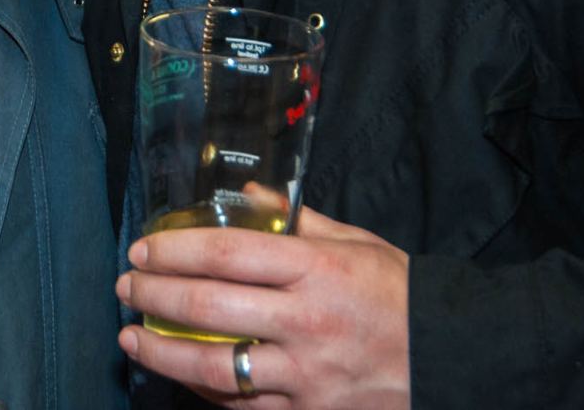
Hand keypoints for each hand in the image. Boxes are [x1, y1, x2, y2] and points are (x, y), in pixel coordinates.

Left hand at [116, 207, 410, 407]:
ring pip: (215, 368)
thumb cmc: (399, 295)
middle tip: (126, 287)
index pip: (226, 254)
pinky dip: (205, 389)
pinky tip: (181, 373)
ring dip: (162, 353)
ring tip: (131, 337)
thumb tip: (246, 195)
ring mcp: (307, 376)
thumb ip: (296, 220)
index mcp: (316, 270)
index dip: (174, 250)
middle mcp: (307, 323)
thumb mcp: (355, 243)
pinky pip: (243, 406)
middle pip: (209, 309)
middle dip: (155, 297)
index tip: (142, 249)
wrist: (457, 361)